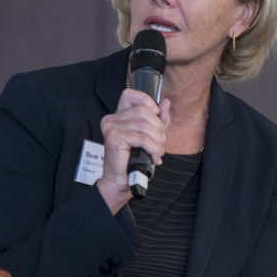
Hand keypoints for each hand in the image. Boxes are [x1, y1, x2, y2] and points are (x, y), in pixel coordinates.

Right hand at [96, 89, 170, 212]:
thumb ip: (158, 119)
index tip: (156, 118)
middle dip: (158, 127)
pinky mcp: (113, 138)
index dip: (147, 102)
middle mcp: (111, 119)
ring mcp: (110, 127)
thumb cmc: (134, 161)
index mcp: (118, 116)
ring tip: (158, 152)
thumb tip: (166, 102)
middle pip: (142, 111)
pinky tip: (154, 157)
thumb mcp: (151, 136)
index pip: (131, 95)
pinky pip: (142, 137)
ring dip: (157, 140)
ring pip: (144, 124)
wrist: (122, 182)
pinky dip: (153, 148)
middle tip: (160, 143)